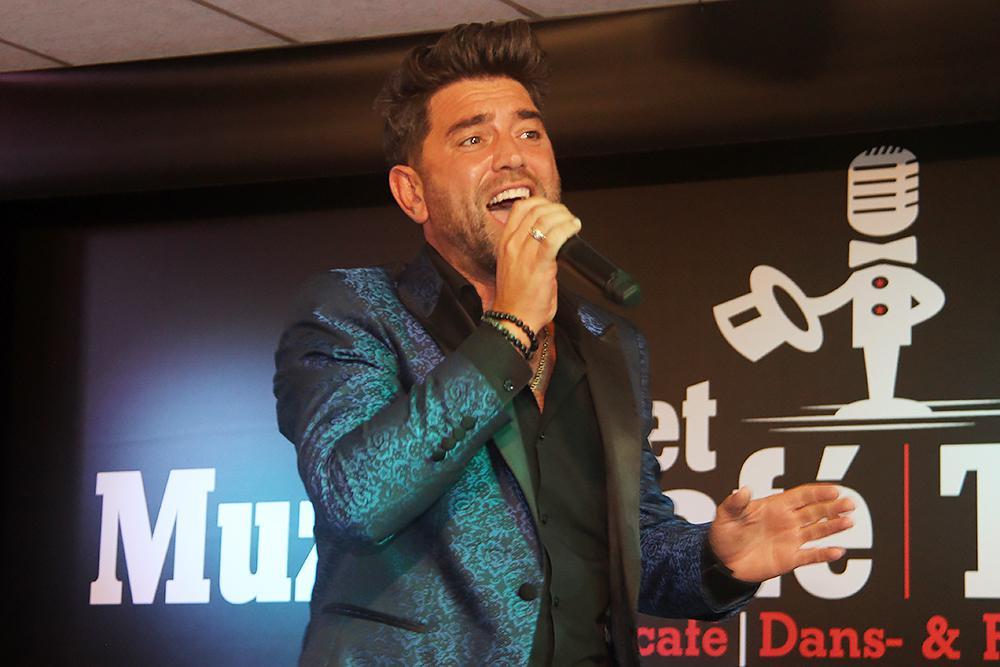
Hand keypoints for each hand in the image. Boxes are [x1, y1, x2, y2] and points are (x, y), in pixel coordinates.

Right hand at [491, 196, 581, 335]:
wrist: (512, 319)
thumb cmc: (516, 297)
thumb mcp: (514, 264)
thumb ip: (527, 249)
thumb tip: (548, 239)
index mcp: (504, 242)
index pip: (520, 207)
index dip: (541, 202)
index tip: (553, 209)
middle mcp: (512, 244)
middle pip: (536, 209)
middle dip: (557, 209)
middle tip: (567, 217)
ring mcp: (523, 253)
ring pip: (546, 220)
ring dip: (565, 217)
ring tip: (573, 223)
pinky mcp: (539, 264)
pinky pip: (554, 237)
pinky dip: (567, 229)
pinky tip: (574, 228)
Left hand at [708, 483, 853, 581]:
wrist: (721, 562)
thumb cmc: (724, 534)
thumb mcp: (725, 516)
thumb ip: (735, 503)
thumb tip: (743, 489)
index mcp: (774, 506)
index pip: (801, 496)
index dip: (818, 492)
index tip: (835, 490)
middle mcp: (787, 521)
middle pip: (815, 511)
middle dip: (833, 507)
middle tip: (850, 503)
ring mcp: (790, 540)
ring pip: (818, 531)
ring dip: (834, 527)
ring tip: (849, 522)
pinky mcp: (790, 559)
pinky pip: (811, 556)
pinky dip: (824, 554)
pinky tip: (838, 551)